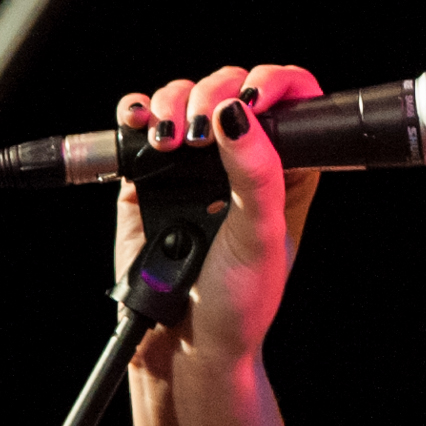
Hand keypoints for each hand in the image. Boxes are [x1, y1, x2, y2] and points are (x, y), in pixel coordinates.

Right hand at [115, 62, 324, 379]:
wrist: (185, 342)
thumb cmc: (240, 300)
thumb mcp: (261, 237)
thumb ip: (256, 175)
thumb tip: (237, 114)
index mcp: (286, 167)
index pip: (292, 101)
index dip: (275, 84)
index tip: (253, 96)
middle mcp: (241, 157)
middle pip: (228, 87)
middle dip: (210, 93)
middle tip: (201, 135)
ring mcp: (193, 163)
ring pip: (182, 97)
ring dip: (170, 103)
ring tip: (166, 140)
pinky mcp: (149, 175)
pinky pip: (139, 124)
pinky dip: (134, 112)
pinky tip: (135, 122)